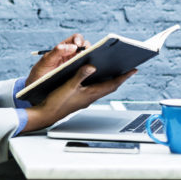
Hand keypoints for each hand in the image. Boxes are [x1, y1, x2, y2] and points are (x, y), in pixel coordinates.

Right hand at [21, 65, 136, 133]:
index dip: (124, 77)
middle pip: (110, 86)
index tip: (133, 70)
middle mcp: (91, 97)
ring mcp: (86, 99)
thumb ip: (80, 75)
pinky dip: (99, 83)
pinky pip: (94, 90)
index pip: (112, 84)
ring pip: (102, 88)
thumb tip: (92, 66)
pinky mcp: (80, 99)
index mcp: (91, 93)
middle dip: (119, 78)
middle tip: (127, 70)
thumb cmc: (57, 102)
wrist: (47, 114)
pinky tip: (95, 79)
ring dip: (110, 80)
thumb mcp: (68, 85)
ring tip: (115, 72)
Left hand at [27, 33, 88, 84]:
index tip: (78, 45)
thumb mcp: (46, 61)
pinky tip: (92, 72)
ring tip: (92, 63)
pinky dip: (91, 69)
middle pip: (85, 47)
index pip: (75, 39)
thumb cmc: (40, 72)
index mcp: (63, 48)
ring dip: (91, 58)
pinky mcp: (79, 75)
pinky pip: (88, 70)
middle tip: (86, 55)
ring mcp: (76, 65)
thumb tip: (73, 46)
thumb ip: (56, 52)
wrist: (37, 87)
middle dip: (88, 49)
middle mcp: (71, 55)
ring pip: (88, 58)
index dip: (79, 40)